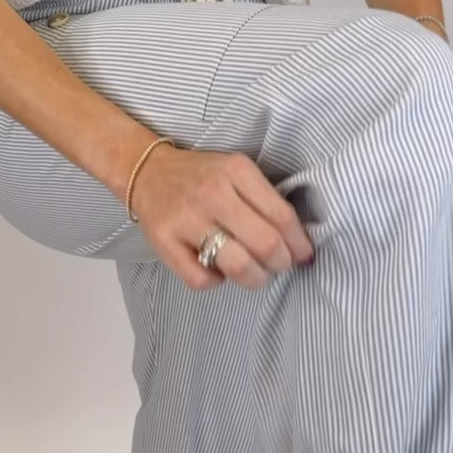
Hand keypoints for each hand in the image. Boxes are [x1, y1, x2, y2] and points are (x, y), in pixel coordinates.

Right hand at [130, 145, 316, 290]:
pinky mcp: (164, 242)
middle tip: (279, 265)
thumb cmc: (203, 176)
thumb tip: (298, 242)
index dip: (299, 242)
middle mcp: (212, 193)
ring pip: (238, 265)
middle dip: (281, 263)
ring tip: (254, 274)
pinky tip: (217, 270)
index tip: (303, 254)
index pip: (282, 216)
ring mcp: (186, 219)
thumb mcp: (236, 172)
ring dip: (255, 278)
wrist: (149, 172)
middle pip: (265, 243)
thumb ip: (265, 200)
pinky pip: (202, 280)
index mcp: (236, 170)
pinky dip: (216, 282)